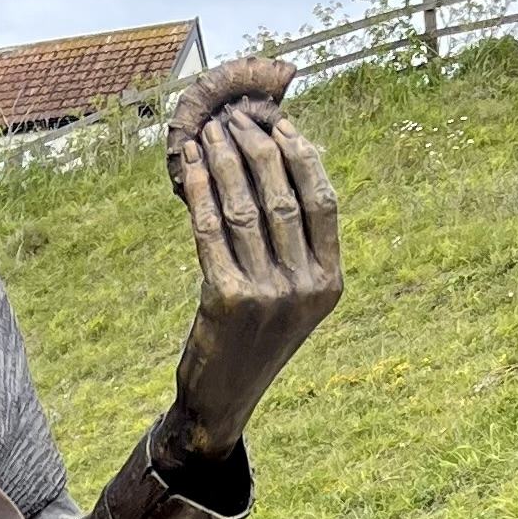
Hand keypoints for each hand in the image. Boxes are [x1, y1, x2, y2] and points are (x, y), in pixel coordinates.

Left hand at [154, 56, 340, 462]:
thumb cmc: (252, 339)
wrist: (222, 400)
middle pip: (281, 196)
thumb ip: (294, 245)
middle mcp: (305, 287)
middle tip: (233, 118)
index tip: (277, 123)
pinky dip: (197, 192)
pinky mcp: (226, 301)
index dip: (300, 154)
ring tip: (207, 133)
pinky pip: (210, 231)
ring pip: (244, 208)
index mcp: (330, 282)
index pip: (322, 200)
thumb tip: (278, 163)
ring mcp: (267, 296)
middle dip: (255, 148)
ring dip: (222, 162)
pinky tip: (187, 167)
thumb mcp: (289, 297)